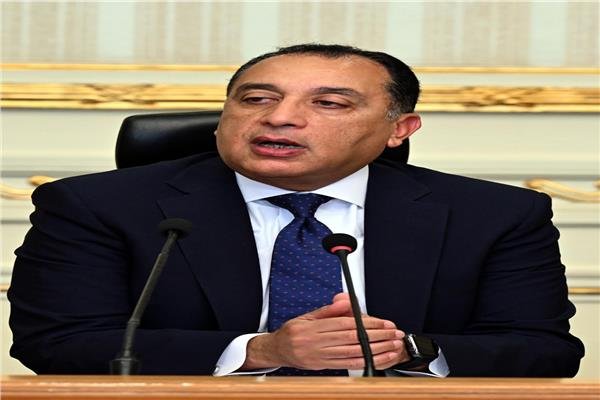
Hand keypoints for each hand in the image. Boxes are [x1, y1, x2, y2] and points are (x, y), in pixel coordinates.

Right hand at [242, 293, 410, 370]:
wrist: (277, 351)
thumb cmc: (294, 331)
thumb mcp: (308, 315)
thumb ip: (329, 309)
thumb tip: (346, 300)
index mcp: (312, 327)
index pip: (346, 324)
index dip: (368, 323)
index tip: (384, 323)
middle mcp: (316, 343)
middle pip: (353, 339)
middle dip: (378, 336)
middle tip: (395, 333)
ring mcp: (320, 357)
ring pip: (353, 353)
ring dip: (376, 350)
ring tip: (393, 346)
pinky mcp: (323, 367)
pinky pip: (348, 365)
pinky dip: (365, 362)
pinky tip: (378, 359)